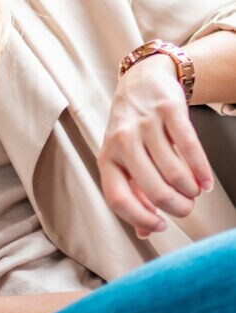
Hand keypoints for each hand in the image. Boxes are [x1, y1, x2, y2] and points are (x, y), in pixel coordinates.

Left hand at [98, 55, 213, 236]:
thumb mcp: (122, 157)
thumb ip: (131, 192)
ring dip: (189, 190)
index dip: (141, 218)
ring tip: (193, 192)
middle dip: (176, 207)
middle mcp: (122, 140)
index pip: (117, 198)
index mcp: (107, 156)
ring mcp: (145, 124)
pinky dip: (202, 171)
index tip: (161, 225)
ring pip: (174, 172)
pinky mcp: (168, 110)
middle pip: (153, 189)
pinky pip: (190, 148)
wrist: (141, 80)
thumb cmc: (131, 127)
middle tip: (186, 207)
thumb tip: (144, 232)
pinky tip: (205, 182)